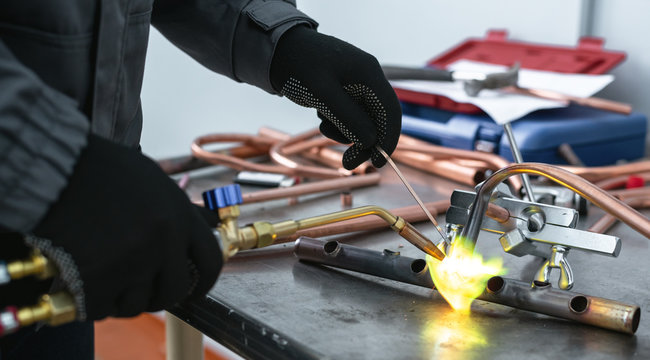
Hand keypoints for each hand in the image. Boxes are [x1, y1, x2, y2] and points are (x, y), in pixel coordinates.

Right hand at [31, 135, 221, 320]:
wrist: (56, 171)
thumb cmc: (103, 170)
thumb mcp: (155, 181)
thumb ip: (180, 210)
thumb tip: (207, 224)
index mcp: (180, 217)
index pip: (210, 261)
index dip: (205, 281)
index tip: (195, 288)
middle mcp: (162, 244)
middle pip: (174, 290)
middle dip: (161, 294)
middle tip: (146, 289)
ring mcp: (131, 265)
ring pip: (137, 304)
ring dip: (125, 298)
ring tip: (109, 278)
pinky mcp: (97, 282)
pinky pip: (102, 309)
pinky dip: (95, 302)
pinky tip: (86, 282)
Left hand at [270, 26, 400, 169]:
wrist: (277, 50)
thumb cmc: (299, 66)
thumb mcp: (322, 93)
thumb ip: (348, 118)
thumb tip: (371, 142)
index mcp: (368, 74)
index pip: (390, 111)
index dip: (388, 140)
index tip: (377, 163)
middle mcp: (366, 79)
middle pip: (377, 120)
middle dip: (363, 143)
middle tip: (347, 164)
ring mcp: (355, 85)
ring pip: (361, 120)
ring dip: (345, 132)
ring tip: (322, 127)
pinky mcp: (342, 91)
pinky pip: (348, 115)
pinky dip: (336, 122)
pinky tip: (320, 112)